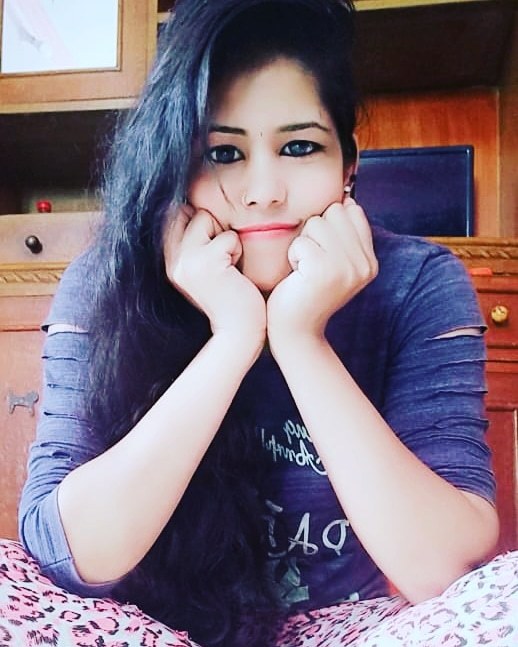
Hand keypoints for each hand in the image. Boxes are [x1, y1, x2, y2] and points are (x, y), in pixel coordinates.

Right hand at [163, 205, 265, 344]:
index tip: (212, 242)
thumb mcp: (204, 269)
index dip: (195, 219)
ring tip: (228, 266)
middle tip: (222, 258)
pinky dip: (237, 250)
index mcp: (170, 261)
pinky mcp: (206, 263)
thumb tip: (193, 207)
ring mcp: (186, 261)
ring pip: (205, 217)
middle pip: (189, 212)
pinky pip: (228, 236)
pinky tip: (236, 273)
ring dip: (225, 238)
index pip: (171, 214)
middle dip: (210, 226)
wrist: (239, 331)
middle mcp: (172, 260)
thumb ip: (194, 243)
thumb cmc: (230, 298)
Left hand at [267, 197, 377, 340]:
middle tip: (311, 264)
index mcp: (370, 261)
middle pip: (333, 212)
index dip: (329, 226)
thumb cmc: (305, 292)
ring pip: (316, 223)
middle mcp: (364, 265)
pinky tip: (297, 277)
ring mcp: (347, 268)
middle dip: (314, 233)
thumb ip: (344, 235)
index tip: (323, 255)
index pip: (352, 211)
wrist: (295, 331)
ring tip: (304, 271)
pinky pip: (301, 241)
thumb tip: (348, 200)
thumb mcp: (334, 263)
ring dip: (302, 244)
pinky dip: (292, 256)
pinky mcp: (324, 271)